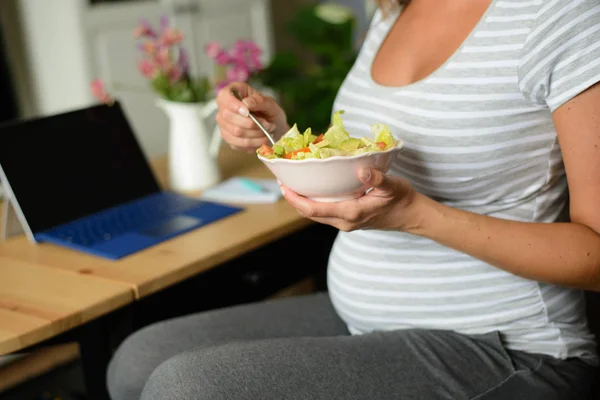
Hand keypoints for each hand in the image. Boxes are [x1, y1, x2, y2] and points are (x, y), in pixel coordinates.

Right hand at [216, 82, 288, 152]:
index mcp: (232, 93)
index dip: (234, 105)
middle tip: (268, 124)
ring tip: (268, 131)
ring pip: (236, 131)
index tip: (247, 112)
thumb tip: (246, 103)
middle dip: (252, 123)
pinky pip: (239, 143)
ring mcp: (224, 125)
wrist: (274, 129)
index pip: (224, 97)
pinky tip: (262, 139)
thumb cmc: (270, 112)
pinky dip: (254, 143)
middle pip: (228, 116)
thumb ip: (259, 101)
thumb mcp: (270, 104)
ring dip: (256, 133)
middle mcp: (224, 109)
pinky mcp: (229, 139)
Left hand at [281, 167, 426, 232]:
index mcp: (351, 213)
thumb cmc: (403, 200)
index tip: (284, 186)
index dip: (295, 199)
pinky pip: (325, 213)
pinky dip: (314, 203)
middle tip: (283, 181)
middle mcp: (345, 222)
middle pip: (310, 214)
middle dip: (294, 199)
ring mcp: (346, 223)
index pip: (314, 210)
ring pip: (317, 215)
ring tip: (293, 184)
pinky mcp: (348, 220)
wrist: (412, 215)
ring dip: (302, 202)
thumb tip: (361, 170)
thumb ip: (377, 179)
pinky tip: (312, 190)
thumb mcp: (393, 186)